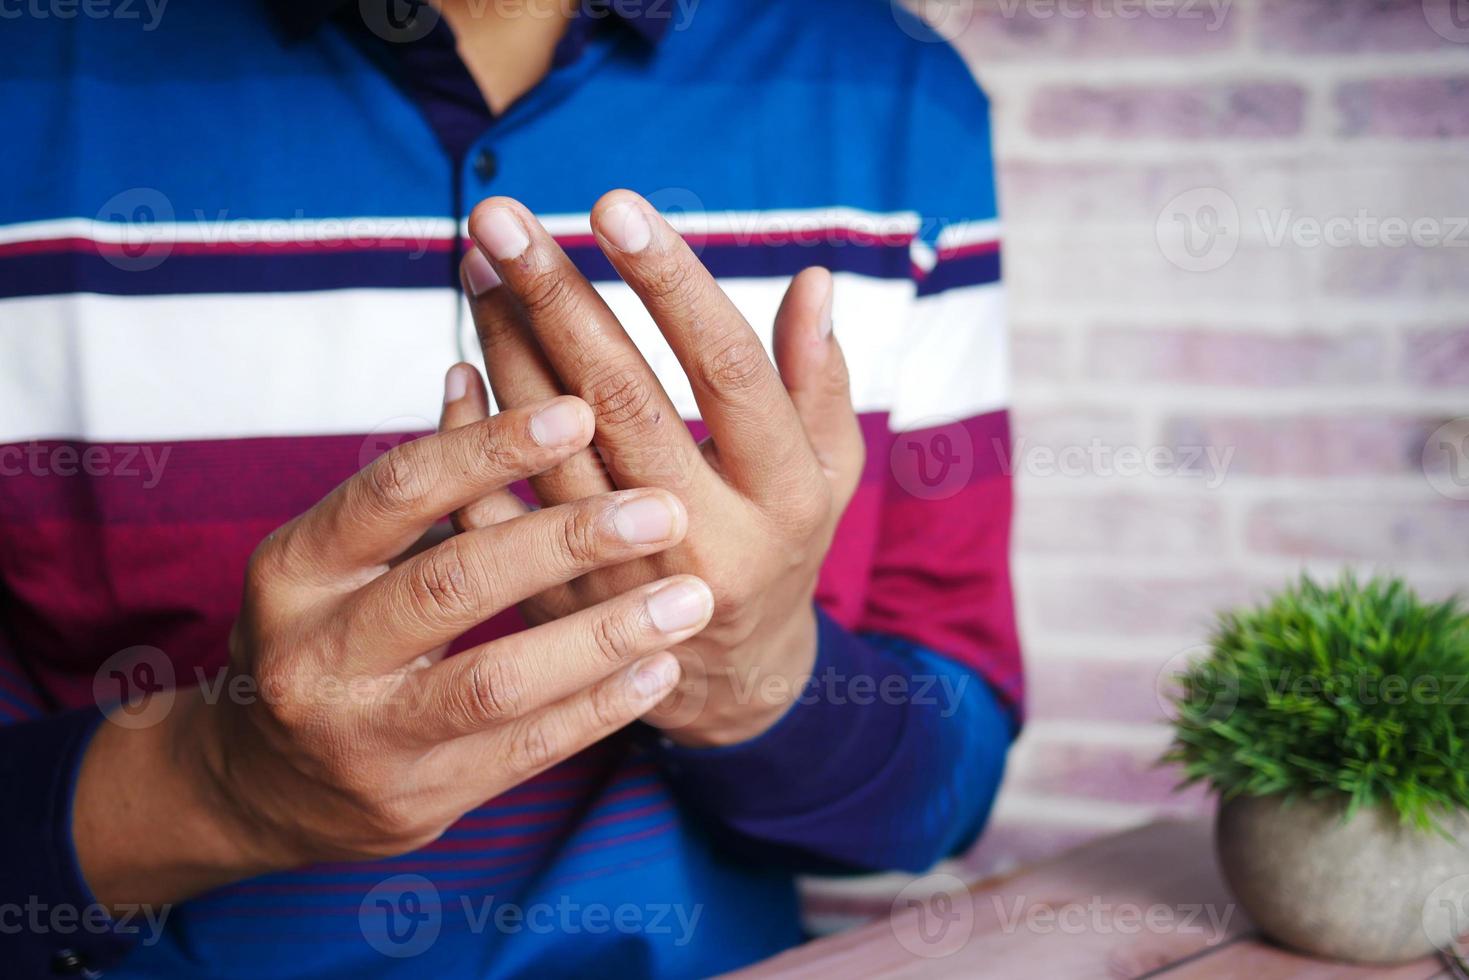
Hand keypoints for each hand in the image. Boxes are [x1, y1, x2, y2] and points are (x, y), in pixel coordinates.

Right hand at [75, 392, 713, 905]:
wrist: (262, 785)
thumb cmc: (324, 636)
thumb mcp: (337, 558)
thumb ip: (413, 488)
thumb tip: (477, 372)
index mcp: (294, 569)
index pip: (397, 491)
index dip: (491, 447)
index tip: (581, 411)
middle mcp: (316, 654)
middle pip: (454, 583)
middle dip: (569, 541)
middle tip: (663, 509)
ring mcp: (365, 737)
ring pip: (498, 681)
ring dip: (604, 635)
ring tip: (689, 599)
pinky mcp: (418, 800)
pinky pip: (526, 750)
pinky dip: (601, 706)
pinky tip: (660, 666)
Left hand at [448, 190, 865, 746]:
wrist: (730, 678)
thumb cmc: (783, 543)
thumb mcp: (828, 471)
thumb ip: (817, 380)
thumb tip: (815, 280)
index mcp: (782, 493)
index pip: (728, 370)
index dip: (671, 285)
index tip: (615, 206)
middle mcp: (703, 535)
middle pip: (621, 398)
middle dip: (556, 297)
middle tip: (501, 217)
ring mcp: (625, 578)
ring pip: (550, 447)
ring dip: (505, 347)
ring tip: (478, 265)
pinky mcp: (561, 607)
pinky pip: (496, 516)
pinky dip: (468, 439)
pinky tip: (458, 368)